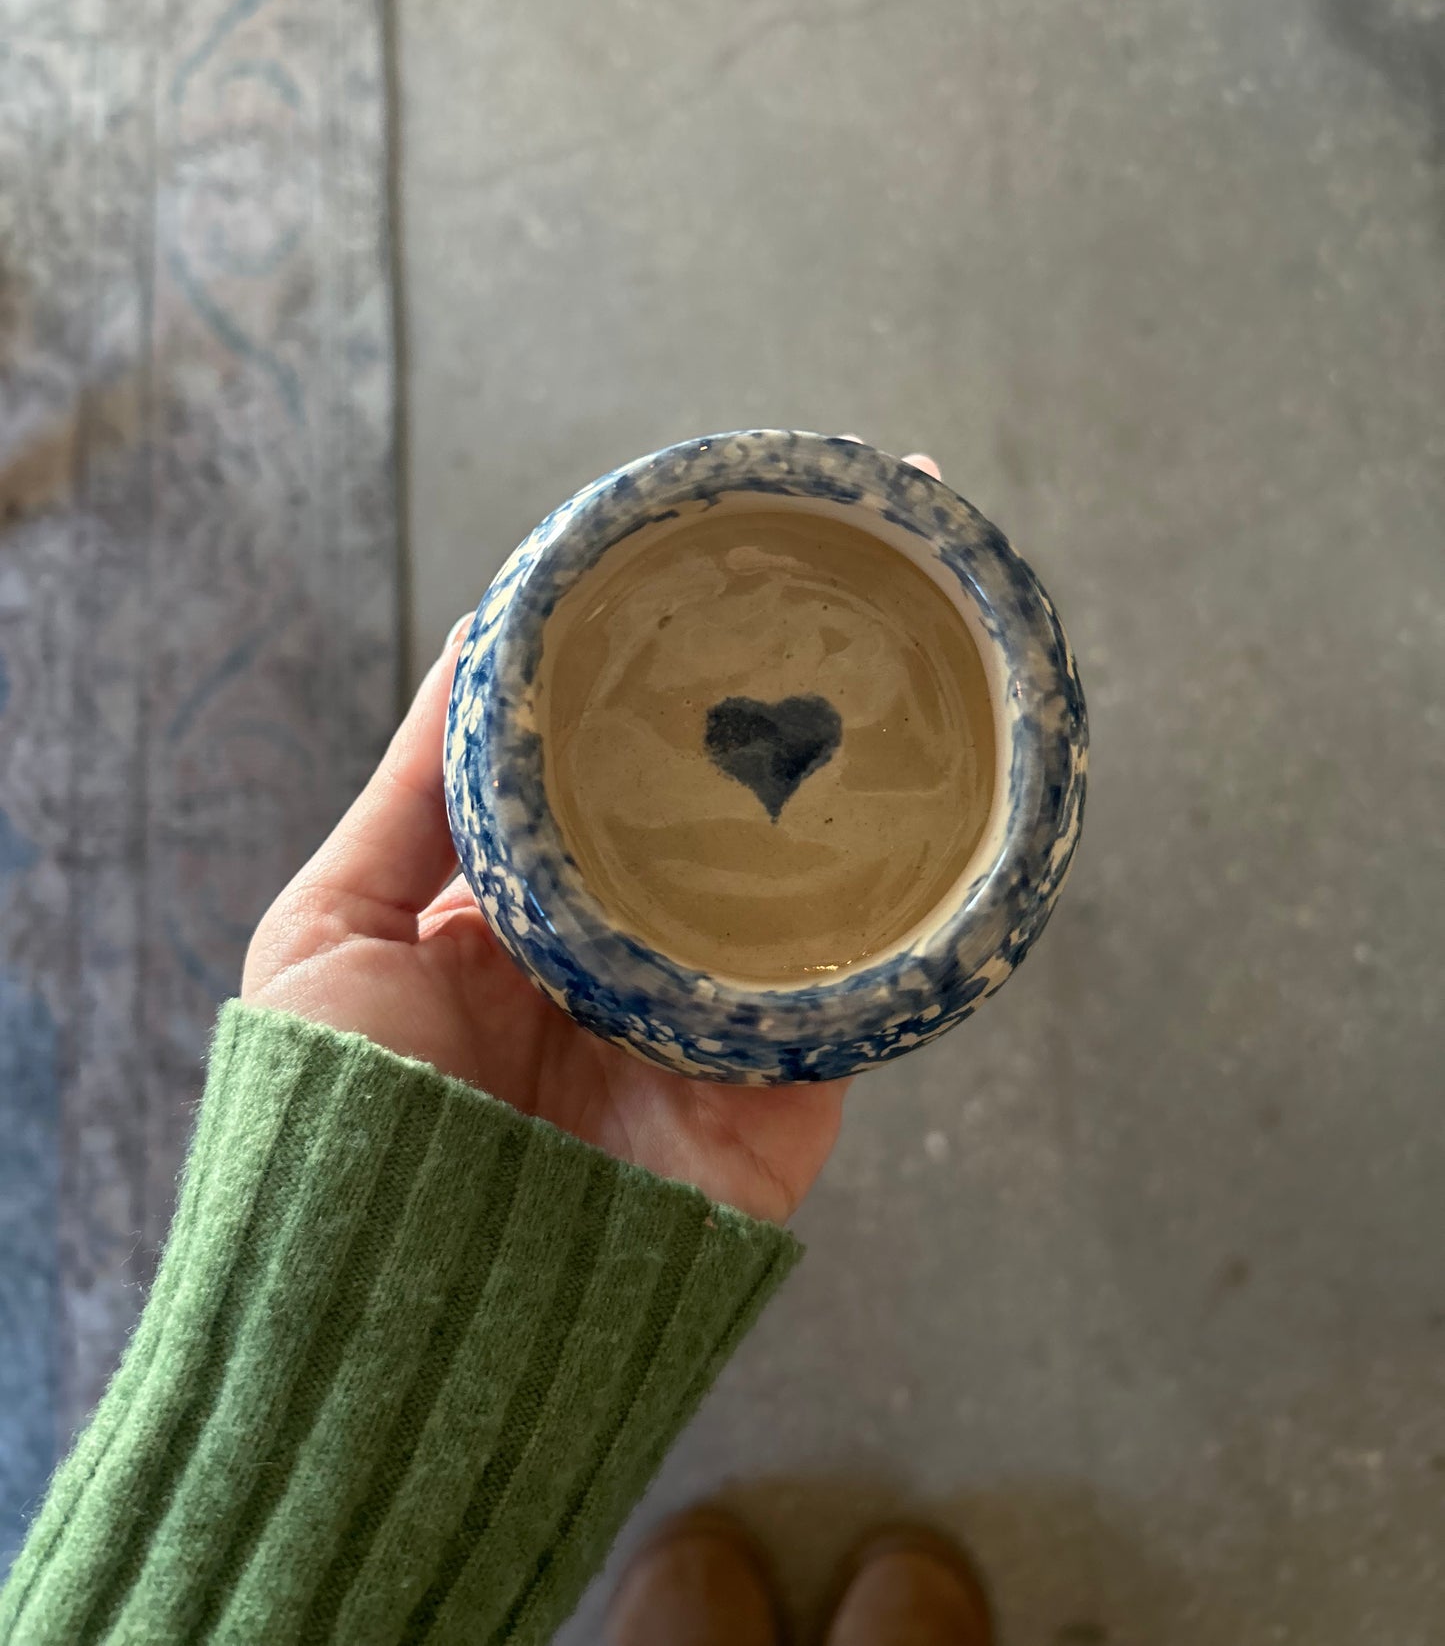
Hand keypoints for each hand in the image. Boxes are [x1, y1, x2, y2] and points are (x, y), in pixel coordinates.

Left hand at [244, 448, 939, 1224]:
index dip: (646, 689)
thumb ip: (411, 792)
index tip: (696, 582)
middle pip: (712, 824)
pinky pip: (846, 1000)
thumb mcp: (330, 928)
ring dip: (844, 805)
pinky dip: (885, 928)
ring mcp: (706, 1028)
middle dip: (769, 725)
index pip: (603, 781)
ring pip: (792, 897)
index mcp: (523, 918)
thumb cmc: (334, 1124)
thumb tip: (478, 634)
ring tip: (898, 686)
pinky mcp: (778, 1102)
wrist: (394, 1326)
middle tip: (829, 602)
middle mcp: (623, 962)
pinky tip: (921, 824)